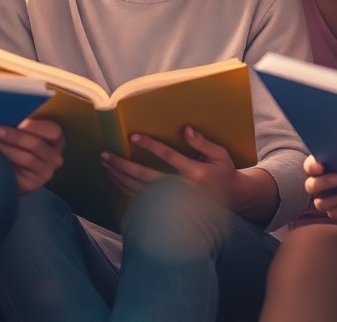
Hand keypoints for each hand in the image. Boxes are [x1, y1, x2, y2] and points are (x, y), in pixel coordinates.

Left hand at [0, 118, 64, 193]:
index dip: (37, 126)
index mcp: (56, 140)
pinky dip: (4, 163)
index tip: (20, 122)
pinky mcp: (33, 185)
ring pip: (27, 158)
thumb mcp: (24, 133)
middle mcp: (55, 157)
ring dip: (6, 148)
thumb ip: (22, 124)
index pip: (53, 131)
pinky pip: (19, 174)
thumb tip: (7, 112)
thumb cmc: (18, 146)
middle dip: (14, 136)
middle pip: (36, 144)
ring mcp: (45, 173)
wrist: (12, 174)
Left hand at [103, 127, 243, 208]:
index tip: (133, 136)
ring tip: (105, 164)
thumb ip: (203, 142)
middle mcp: (181, 189)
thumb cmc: (224, 173)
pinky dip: (126, 189)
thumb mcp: (220, 155)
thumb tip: (185, 129)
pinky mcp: (168, 208)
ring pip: (140, 190)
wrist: (231, 200)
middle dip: (123, 165)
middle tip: (106, 154)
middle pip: (145, 177)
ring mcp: (173, 202)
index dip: (150, 146)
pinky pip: (142, 199)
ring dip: (120, 177)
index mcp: (195, 173)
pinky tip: (116, 179)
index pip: (168, 157)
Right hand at [304, 154, 336, 220]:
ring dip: (334, 199)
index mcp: (317, 167)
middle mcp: (316, 184)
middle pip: (311, 186)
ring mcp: (323, 199)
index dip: (312, 167)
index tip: (320, 166)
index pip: (309, 166)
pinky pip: (334, 213)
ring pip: (320, 204)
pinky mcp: (334, 210)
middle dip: (324, 182)